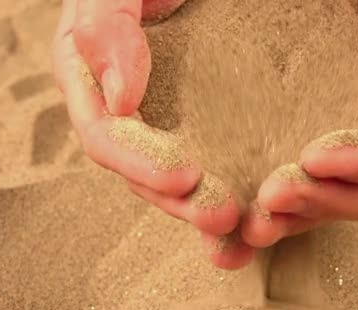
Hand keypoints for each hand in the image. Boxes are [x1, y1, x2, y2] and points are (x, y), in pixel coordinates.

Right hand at [53, 0, 253, 268]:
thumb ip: (106, 27)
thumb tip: (119, 100)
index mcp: (94, 82)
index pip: (107, 137)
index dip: (141, 163)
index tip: (184, 178)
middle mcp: (129, 113)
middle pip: (146, 173)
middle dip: (183, 203)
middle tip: (222, 218)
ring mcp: (170, 122)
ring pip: (182, 181)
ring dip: (208, 211)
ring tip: (246, 234)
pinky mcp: (210, 124)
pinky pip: (221, 163)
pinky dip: (239, 192)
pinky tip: (263, 221)